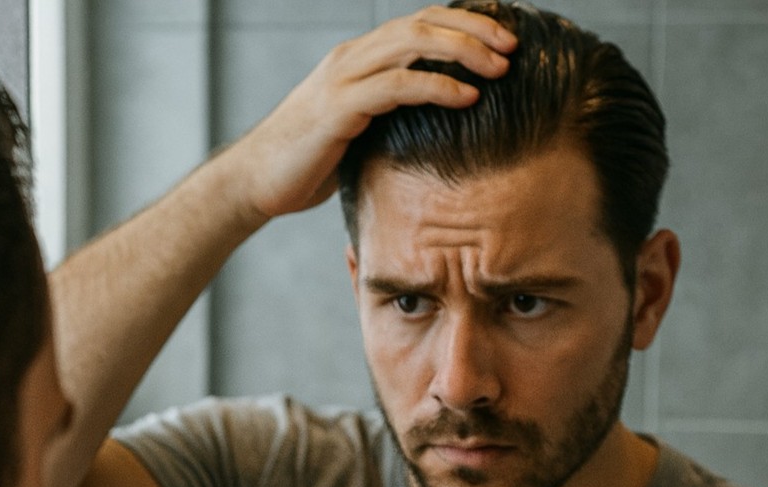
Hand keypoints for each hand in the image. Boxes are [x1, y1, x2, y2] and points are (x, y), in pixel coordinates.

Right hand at [229, 5, 515, 219]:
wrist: (255, 183)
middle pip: (423, 23)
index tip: (502, 41)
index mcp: (358, 61)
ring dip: (463, 51)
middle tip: (512, 47)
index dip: (464, 26)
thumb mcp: (355, 135)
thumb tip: (429, 134)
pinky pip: (397, 86)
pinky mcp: (339, 108)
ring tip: (499, 68)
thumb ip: (386, 120)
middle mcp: (351, 58)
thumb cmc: (305, 166)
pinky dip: (437, 87)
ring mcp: (343, 79)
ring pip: (413, 43)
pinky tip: (466, 96)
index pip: (419, 26)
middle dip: (473, 30)